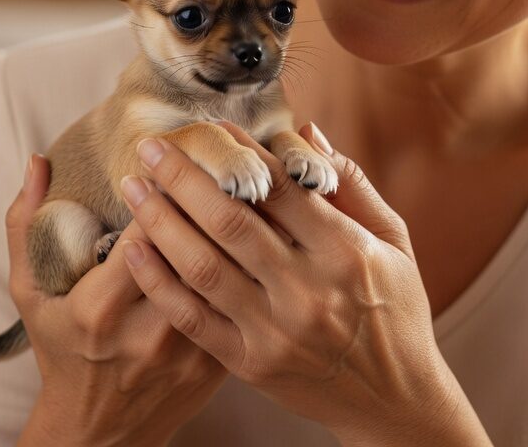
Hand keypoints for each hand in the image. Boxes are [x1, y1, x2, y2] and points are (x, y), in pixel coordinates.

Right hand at [9, 154, 226, 446]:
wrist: (99, 435)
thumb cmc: (61, 353)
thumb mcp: (29, 294)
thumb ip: (26, 225)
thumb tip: (37, 161)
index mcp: (100, 309)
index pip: (144, 233)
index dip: (165, 189)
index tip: (176, 150)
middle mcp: (149, 332)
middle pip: (195, 249)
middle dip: (212, 197)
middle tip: (225, 150)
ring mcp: (190, 351)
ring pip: (228, 274)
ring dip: (242, 226)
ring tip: (249, 178)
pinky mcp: (219, 365)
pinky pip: (245, 303)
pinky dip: (254, 266)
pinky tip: (263, 230)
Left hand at [118, 122, 471, 444]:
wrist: (394, 399)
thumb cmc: (395, 308)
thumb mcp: (392, 240)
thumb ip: (351, 184)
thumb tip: (305, 132)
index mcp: (346, 252)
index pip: (281, 188)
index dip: (240, 152)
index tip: (211, 128)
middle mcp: (308, 290)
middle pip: (230, 221)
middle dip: (183, 177)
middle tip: (151, 146)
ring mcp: (275, 331)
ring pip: (202, 266)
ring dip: (160, 221)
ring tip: (134, 187)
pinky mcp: (251, 364)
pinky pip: (192, 317)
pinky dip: (158, 281)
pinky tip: (133, 249)